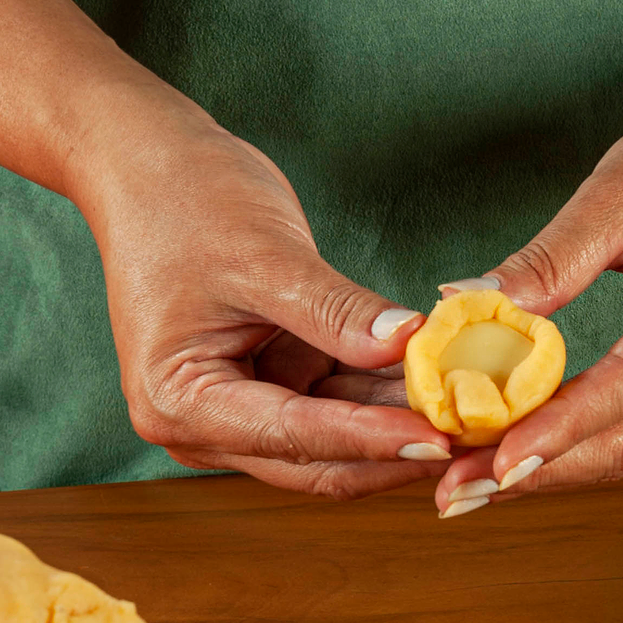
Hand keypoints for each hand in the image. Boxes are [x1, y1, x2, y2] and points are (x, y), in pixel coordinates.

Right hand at [70, 97, 451, 496]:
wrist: (147, 164)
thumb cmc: (186, 199)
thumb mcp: (266, 255)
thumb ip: (337, 311)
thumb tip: (412, 345)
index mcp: (178, 401)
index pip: (294, 435)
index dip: (373, 438)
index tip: (444, 435)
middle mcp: (201, 424)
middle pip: (315, 458)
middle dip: (394, 447)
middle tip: (475, 433)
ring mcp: (234, 408)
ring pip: (333, 436)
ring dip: (397, 420)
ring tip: (474, 406)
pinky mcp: (266, 382)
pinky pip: (334, 400)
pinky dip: (382, 390)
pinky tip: (441, 375)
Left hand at [410, 64, 622, 514]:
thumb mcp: (620, 187)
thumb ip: (549, 257)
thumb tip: (467, 304)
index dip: (561, 429)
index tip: (495, 461)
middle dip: (545, 471)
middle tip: (458, 489)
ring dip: (558, 467)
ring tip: (475, 479)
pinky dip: (584, 440)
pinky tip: (526, 446)